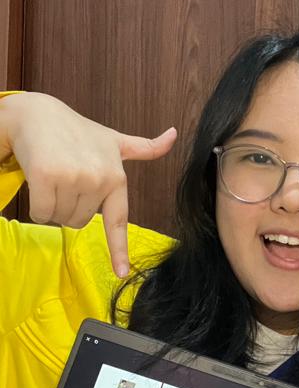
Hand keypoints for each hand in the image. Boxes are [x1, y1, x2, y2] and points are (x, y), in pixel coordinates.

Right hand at [0, 92, 175, 276]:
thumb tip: (173, 135)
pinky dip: (36, 203)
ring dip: (52, 204)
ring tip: (54, 175)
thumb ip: (144, 147)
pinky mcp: (46, 177)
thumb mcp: (113, 140)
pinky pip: (41, 212)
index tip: (122, 273)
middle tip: (66, 178)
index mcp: (116, 177)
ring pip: (59, 218)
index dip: (119, 250)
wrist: (38, 114)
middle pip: (79, 222)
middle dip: (69, 206)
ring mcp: (73, 178)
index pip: (118, 220)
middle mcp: (98, 179)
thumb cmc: (76, 131)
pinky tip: (39, 179)